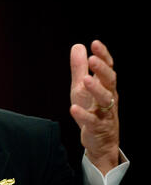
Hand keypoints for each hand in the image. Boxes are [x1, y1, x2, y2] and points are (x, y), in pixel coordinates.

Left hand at [70, 40, 119, 174]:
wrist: (101, 141)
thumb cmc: (92, 110)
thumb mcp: (81, 87)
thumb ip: (79, 68)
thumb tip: (78, 46)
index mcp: (106, 86)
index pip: (107, 68)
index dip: (103, 56)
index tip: (95, 43)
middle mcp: (109, 97)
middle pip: (110, 81)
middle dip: (102, 70)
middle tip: (92, 59)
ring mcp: (105, 113)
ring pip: (105, 100)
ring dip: (96, 89)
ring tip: (85, 80)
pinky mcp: (98, 128)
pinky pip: (92, 121)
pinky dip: (83, 115)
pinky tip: (73, 108)